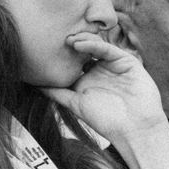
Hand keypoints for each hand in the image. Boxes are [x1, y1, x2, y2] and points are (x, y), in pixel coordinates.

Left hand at [40, 33, 166, 146]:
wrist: (134, 127)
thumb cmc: (106, 120)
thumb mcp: (75, 105)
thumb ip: (57, 93)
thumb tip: (34, 85)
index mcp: (88, 80)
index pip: (73, 62)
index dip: (61, 56)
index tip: (45, 51)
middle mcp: (101, 70)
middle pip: (84, 51)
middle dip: (71, 45)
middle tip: (56, 40)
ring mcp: (114, 65)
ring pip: (96, 47)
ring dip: (82, 41)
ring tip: (68, 40)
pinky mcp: (127, 61)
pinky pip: (109, 50)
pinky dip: (95, 44)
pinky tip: (81, 44)